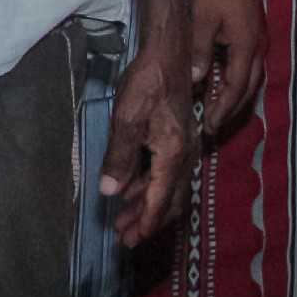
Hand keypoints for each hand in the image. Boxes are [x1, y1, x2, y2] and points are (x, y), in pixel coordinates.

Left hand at [101, 45, 197, 245]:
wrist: (169, 56)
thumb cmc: (146, 84)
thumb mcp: (126, 119)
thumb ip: (119, 157)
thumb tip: (110, 191)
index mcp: (173, 155)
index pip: (161, 200)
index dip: (147, 222)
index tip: (133, 240)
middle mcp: (185, 156)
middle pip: (169, 200)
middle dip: (147, 221)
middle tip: (126, 238)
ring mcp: (186, 148)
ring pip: (169, 188)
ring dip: (148, 205)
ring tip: (125, 219)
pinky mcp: (180, 139)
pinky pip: (169, 174)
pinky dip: (152, 187)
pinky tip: (134, 189)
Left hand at [190, 0, 265, 137]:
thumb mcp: (201, 20)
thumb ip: (200, 51)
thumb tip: (198, 81)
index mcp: (246, 48)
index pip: (236, 89)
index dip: (222, 109)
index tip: (209, 126)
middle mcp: (257, 50)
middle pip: (247, 91)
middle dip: (230, 112)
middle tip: (213, 129)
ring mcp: (257, 44)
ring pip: (249, 82)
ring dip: (234, 100)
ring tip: (217, 116)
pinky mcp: (251, 38)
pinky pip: (246, 70)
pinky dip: (235, 84)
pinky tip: (221, 90)